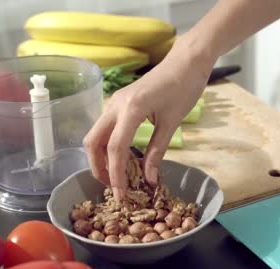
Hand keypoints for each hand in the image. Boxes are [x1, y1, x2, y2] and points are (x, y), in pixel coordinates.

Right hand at [83, 40, 214, 199]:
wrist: (186, 61)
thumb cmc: (184, 87)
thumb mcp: (172, 122)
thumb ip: (157, 150)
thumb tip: (148, 178)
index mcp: (130, 109)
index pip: (114, 148)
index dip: (116, 174)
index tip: (121, 195)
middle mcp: (115, 105)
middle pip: (93, 142)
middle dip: (98, 167)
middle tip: (113, 187)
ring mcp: (115, 103)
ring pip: (96, 134)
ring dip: (101, 158)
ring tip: (116, 177)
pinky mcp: (119, 103)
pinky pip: (106, 128)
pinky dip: (108, 146)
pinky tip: (122, 159)